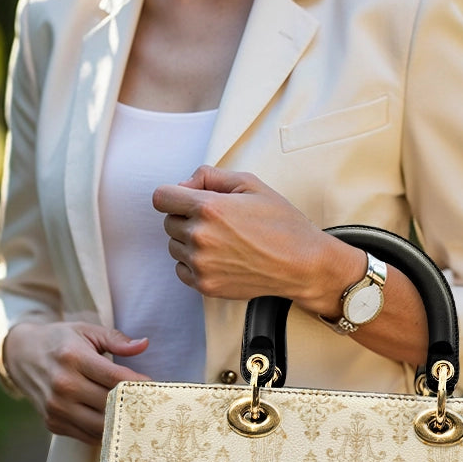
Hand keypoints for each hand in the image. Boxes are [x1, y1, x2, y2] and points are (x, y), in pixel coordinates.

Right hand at [3, 321, 149, 443]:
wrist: (21, 356)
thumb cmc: (61, 342)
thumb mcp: (86, 331)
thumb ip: (116, 339)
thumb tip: (144, 344)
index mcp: (72, 358)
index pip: (115, 378)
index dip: (138, 385)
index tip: (155, 387)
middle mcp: (63, 385)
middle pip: (110, 404)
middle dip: (134, 405)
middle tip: (153, 405)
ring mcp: (56, 408)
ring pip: (101, 426)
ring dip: (122, 423)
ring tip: (138, 417)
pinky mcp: (53, 423)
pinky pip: (88, 436)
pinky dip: (105, 432)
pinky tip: (117, 423)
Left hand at [152, 166, 361, 309]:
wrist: (301, 264)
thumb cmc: (280, 223)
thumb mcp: (250, 183)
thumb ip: (210, 176)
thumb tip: (183, 185)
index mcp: (208, 208)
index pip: (161, 197)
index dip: (174, 195)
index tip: (187, 200)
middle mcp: (200, 237)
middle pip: (168, 222)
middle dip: (186, 217)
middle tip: (217, 221)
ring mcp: (201, 264)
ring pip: (174, 246)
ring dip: (189, 242)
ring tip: (221, 240)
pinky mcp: (205, 285)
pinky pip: (181, 269)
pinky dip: (193, 263)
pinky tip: (218, 257)